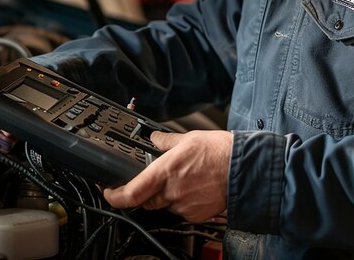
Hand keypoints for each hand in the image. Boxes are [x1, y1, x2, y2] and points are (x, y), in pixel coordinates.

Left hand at [103, 129, 231, 221]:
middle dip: (147, 191)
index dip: (114, 196)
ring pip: (165, 204)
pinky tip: (195, 187)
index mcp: (165, 171)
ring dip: (168, 194)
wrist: (243, 169)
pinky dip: (183, 200)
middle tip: (158, 177)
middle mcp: (172, 192)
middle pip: (146, 199)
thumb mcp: (188, 138)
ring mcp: (184, 206)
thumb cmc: (219, 152)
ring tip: (186, 177)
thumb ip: (166, 141)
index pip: (131, 193)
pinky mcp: (196, 215)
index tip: (109, 192)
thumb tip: (154, 138)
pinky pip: (182, 210)